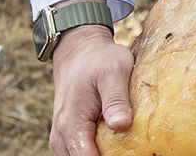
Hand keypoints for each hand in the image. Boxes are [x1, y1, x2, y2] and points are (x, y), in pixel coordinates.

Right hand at [48, 23, 132, 155]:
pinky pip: (80, 151)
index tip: (132, 153)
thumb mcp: (113, 72)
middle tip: (133, 149)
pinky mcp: (68, 134)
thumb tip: (122, 125)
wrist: (79, 49)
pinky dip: (95, 151)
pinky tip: (115, 145)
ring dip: (101, 154)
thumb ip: (116, 100)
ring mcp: (62, 136)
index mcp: (71, 125)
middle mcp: (61, 135)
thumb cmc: (99, 58)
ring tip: (125, 146)